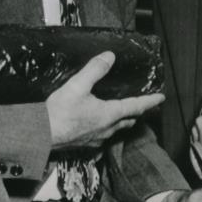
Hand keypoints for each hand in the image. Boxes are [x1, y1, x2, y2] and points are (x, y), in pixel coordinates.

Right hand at [46, 52, 163, 148]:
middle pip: (129, 120)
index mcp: (109, 114)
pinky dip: (108, 129)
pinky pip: (103, 137)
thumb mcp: (77, 85)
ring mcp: (97, 139)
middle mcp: (107, 129)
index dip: (150, 101)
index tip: (161, 98)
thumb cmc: (59, 112)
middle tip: (145, 106)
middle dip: (138, 113)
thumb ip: (95, 70)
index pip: (136, 106)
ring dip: (124, 122)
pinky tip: (101, 126)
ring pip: (117, 130)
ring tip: (126, 115)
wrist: (39, 135)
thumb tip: (109, 56)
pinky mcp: (86, 145)